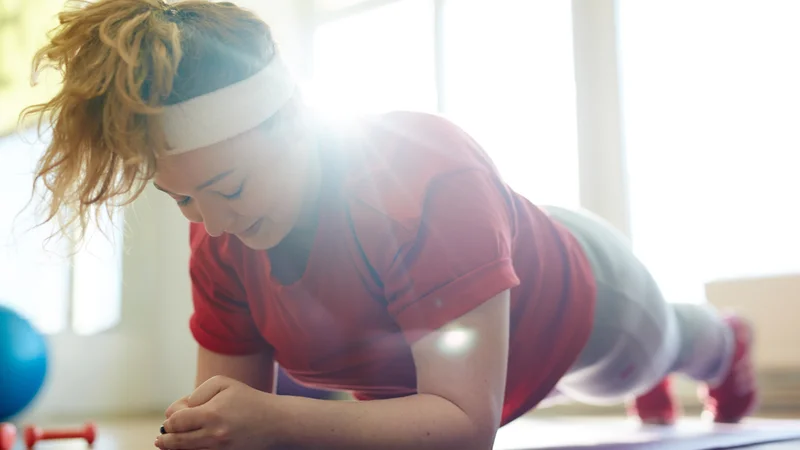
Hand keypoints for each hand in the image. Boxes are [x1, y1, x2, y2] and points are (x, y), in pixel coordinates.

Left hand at [156, 376, 280, 449]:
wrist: (276, 422)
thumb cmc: (247, 399)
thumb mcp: (223, 384)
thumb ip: (196, 393)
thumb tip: (178, 412)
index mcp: (211, 414)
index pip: (175, 422)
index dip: (169, 421)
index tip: (171, 420)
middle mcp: (214, 436)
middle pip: (176, 442)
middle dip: (165, 439)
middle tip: (161, 438)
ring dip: (174, 448)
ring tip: (165, 444)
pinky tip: (185, 448)